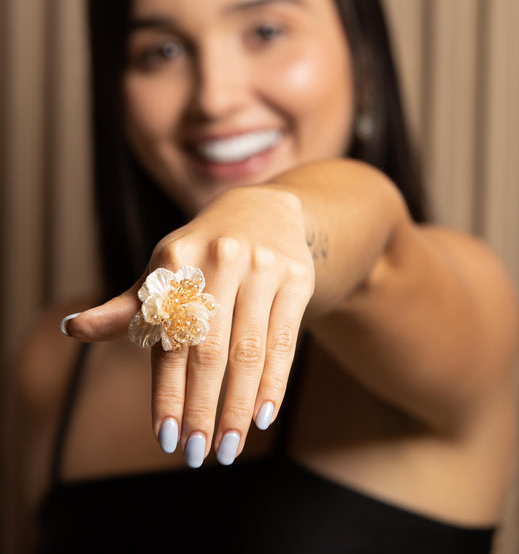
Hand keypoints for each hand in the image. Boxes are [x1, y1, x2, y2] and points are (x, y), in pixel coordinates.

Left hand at [64, 186, 314, 466]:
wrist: (263, 213)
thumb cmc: (202, 255)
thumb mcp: (163, 272)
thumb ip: (127, 307)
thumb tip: (72, 329)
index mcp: (178, 259)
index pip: (169, 339)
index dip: (167, 392)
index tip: (165, 439)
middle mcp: (220, 258)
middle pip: (209, 349)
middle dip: (201, 408)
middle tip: (196, 455)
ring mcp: (262, 266)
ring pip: (249, 350)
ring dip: (238, 407)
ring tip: (229, 448)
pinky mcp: (296, 277)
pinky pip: (284, 340)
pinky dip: (274, 383)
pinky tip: (262, 417)